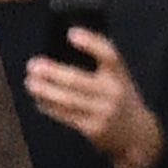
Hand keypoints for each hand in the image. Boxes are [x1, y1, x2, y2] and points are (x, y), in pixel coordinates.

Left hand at [25, 27, 167, 167]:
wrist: (137, 134)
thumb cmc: (120, 99)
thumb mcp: (118, 80)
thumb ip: (98, 68)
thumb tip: (59, 54)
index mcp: (120, 76)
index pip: (109, 55)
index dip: (91, 43)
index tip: (71, 33)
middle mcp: (113, 93)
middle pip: (79, 80)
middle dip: (53, 72)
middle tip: (33, 65)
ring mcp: (103, 113)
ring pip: (68, 100)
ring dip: (45, 91)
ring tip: (30, 83)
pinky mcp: (93, 130)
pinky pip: (66, 116)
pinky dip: (50, 107)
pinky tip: (39, 100)